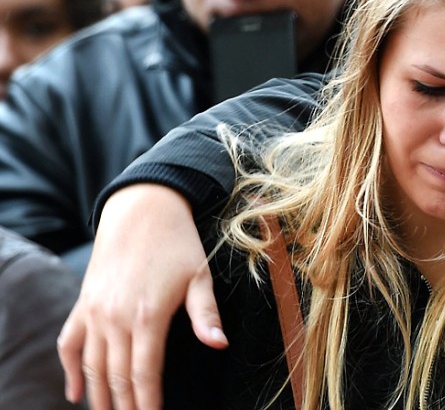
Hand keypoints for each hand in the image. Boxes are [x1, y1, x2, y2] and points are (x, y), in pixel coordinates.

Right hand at [57, 184, 227, 409]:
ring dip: (99, 396)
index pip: (144, 374)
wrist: (142, 210)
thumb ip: (206, 314)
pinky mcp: (83, 304)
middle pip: (116, 377)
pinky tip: (75, 394)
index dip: (147, 402)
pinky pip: (69, 344)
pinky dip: (70, 371)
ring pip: (91, 366)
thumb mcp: (199, 276)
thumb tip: (219, 345)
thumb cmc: (177, 243)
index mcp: (147, 315)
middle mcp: (115, 318)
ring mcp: (94, 312)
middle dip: (124, 406)